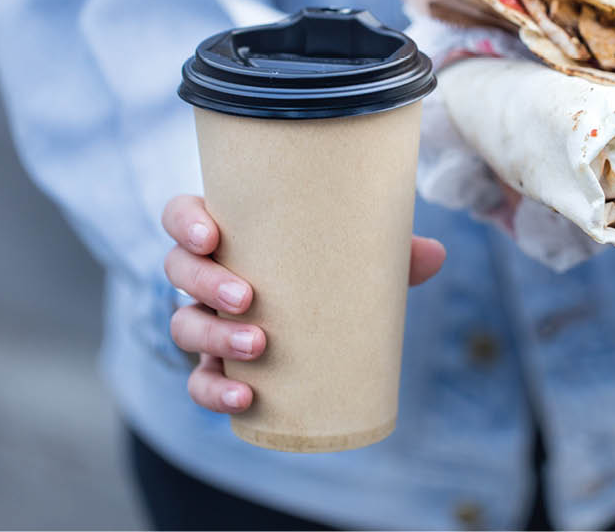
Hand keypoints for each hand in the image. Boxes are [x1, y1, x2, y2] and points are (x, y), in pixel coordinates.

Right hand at [161, 195, 445, 413]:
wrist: (322, 320)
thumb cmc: (330, 269)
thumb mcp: (354, 255)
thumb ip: (389, 251)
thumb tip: (436, 253)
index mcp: (230, 234)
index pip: (183, 217)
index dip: (185, 222)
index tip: (212, 233)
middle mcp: (206, 276)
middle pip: (178, 271)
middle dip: (204, 284)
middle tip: (247, 297)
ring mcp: (206, 322)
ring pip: (184, 326)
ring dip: (213, 338)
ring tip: (259, 346)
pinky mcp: (215, 366)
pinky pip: (199, 382)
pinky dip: (214, 391)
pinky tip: (244, 398)